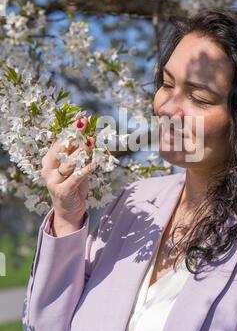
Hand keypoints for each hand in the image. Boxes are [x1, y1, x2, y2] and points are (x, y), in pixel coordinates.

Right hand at [40, 116, 95, 235]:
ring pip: (69, 163)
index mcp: (48, 160)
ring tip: (92, 140)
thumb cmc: (73, 186)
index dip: (70, 130)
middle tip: (84, 124)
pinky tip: (95, 163)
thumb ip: (79, 155)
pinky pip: (76, 178)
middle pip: (61, 149)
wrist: (68, 211)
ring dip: (81, 151)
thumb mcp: (75, 168)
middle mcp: (47, 169)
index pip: (59, 142)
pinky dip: (86, 170)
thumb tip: (91, 136)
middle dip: (74, 136)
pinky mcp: (62, 191)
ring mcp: (52, 181)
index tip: (80, 119)